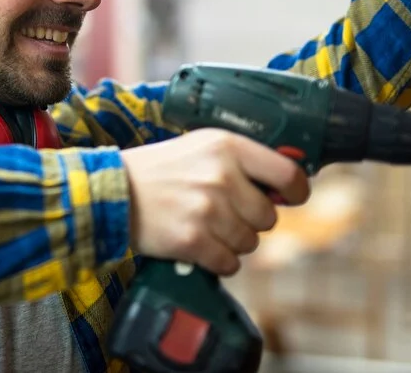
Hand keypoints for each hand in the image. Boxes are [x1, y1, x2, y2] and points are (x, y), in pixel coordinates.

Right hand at [119, 129, 309, 275]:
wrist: (114, 191)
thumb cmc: (159, 169)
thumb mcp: (200, 146)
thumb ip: (241, 160)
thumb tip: (285, 188)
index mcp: (227, 146)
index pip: (288, 173)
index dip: (296, 191)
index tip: (291, 198)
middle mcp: (222, 176)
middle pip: (268, 217)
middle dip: (250, 220)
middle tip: (221, 212)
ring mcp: (208, 210)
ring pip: (250, 243)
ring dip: (231, 241)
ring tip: (203, 225)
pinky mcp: (194, 240)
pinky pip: (230, 264)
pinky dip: (217, 260)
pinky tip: (197, 243)